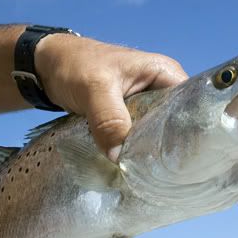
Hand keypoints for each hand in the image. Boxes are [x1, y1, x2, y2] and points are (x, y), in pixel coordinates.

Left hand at [35, 34, 187, 161]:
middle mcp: (160, 89)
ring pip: (156, 133)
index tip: (180, 157)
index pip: (189, 105)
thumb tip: (120, 157)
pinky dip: (134, 150)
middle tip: (161, 171)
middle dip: (167, 146)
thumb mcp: (94, 88)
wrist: (47, 66)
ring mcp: (145, 104)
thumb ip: (109, 119)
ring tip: (149, 174)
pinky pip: (139, 136)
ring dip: (148, 151)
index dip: (188, 130)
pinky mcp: (130, 116)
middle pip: (175, 123)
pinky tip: (132, 166)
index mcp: (164, 74)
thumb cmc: (74, 64)